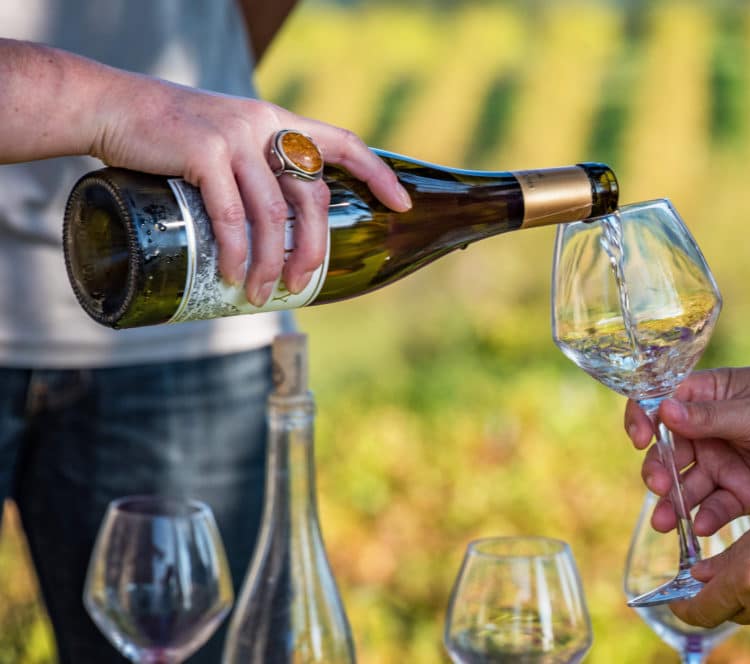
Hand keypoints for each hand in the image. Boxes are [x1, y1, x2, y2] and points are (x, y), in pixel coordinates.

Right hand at [91, 71, 411, 304]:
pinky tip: (231, 274)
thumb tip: (273, 226)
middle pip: (311, 196)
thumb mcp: (224, 139)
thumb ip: (253, 167)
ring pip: (272, 214)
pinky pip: (231, 216)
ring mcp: (235, 139)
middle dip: (313, 248)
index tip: (402, 204)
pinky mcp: (204, 153)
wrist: (110, 107)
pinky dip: (234, 252)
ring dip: (269, 262)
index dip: (377, 173)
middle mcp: (264, 126)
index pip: (343, 143)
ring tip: (260, 294)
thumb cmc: (168, 134)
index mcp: (276, 122)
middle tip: (300, 283)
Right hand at [624, 367, 749, 534]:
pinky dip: (704, 518)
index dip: (643, 420)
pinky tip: (702, 526)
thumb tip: (663, 409)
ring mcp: (723, 464)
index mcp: (706, 398)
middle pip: (668, 452)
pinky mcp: (741, 494)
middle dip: (658, 470)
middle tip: (658, 485)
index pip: (660, 405)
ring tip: (666, 521)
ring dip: (672, 503)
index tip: (641, 438)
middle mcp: (707, 432)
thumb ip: (708, 417)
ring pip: (686, 485)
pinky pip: (714, 508)